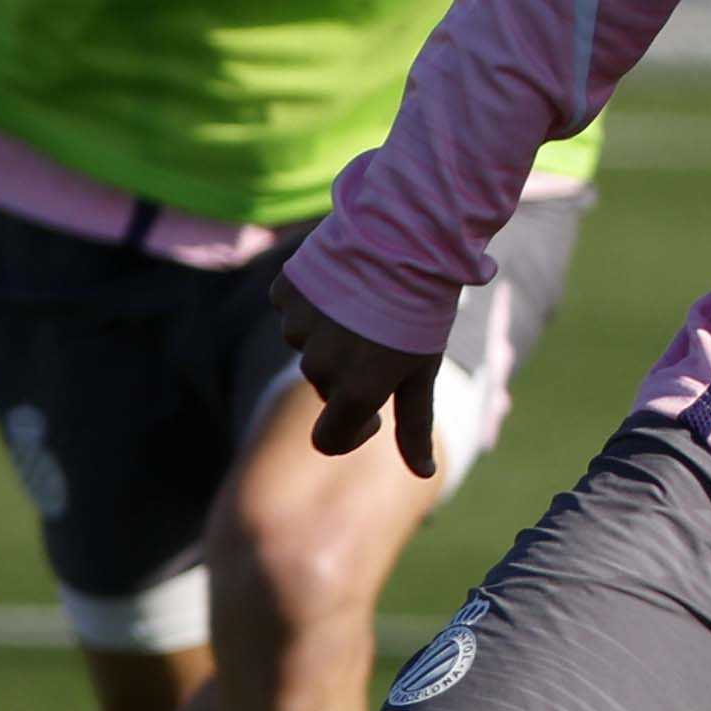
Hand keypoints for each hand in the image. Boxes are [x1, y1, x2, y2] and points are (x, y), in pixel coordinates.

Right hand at [274, 268, 443, 479]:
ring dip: (332, 336)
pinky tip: (343, 285)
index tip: (374, 417)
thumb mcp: (423, 370)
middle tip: (384, 338)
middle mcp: (319, 363)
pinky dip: (315, 304)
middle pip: (325, 387)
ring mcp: (297, 326)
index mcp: (356, 390)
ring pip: (309, 347)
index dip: (352, 434)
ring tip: (367, 305)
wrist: (409, 235)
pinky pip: (294, 310)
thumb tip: (423, 475)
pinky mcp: (286, 292)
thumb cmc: (422, 310)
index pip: (329, 439)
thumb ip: (415, 426)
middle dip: (351, 373)